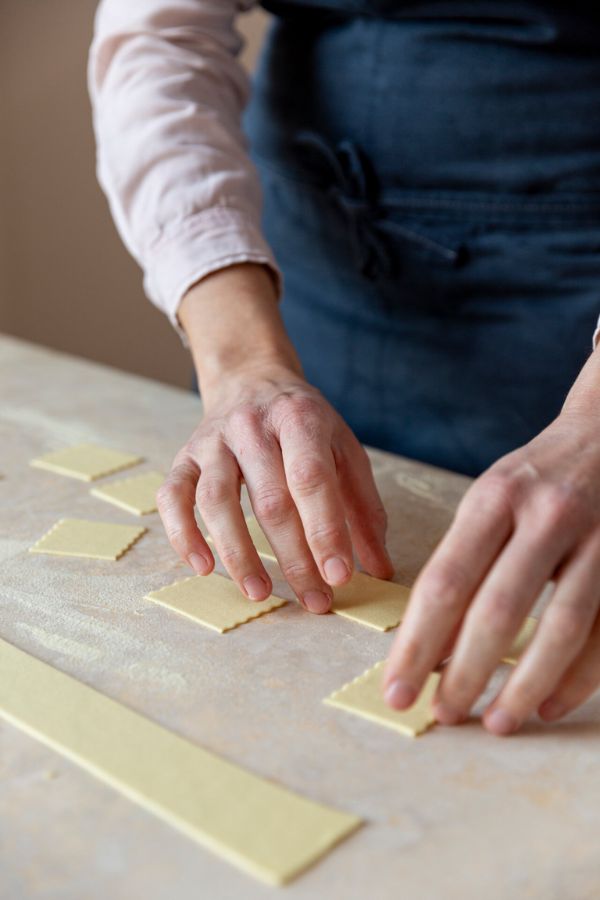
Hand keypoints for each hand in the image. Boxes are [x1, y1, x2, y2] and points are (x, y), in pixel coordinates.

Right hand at [157, 364, 393, 612]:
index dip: (324, 530)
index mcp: (300, 420)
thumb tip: (381, 569)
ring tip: (260, 593)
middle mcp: (253, 426)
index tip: (339, 576)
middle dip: (293, 557)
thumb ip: (364, 508)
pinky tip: (203, 567)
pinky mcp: (184, 456)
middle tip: (314, 601)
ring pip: (218, 501)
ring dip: (238, 553)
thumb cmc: (304, 424)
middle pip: (270, 499)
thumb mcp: (344, 450)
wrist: (251, 379)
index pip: (311, 479)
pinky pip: (174, 497)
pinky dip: (184, 534)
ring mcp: (213, 441)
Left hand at [383, 405, 599, 735]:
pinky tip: (548, 705)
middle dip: (465, 673)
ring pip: (560, 627)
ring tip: (497, 723)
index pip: (445, 581)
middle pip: (498, 609)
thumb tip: (429, 647)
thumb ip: (460, 566)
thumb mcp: (488, 503)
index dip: (417, 642)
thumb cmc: (535, 478)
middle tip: (442, 716)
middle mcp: (545, 515)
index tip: (397, 687)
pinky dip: (577, 677)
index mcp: (494, 498)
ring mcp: (596, 538)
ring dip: (524, 685)